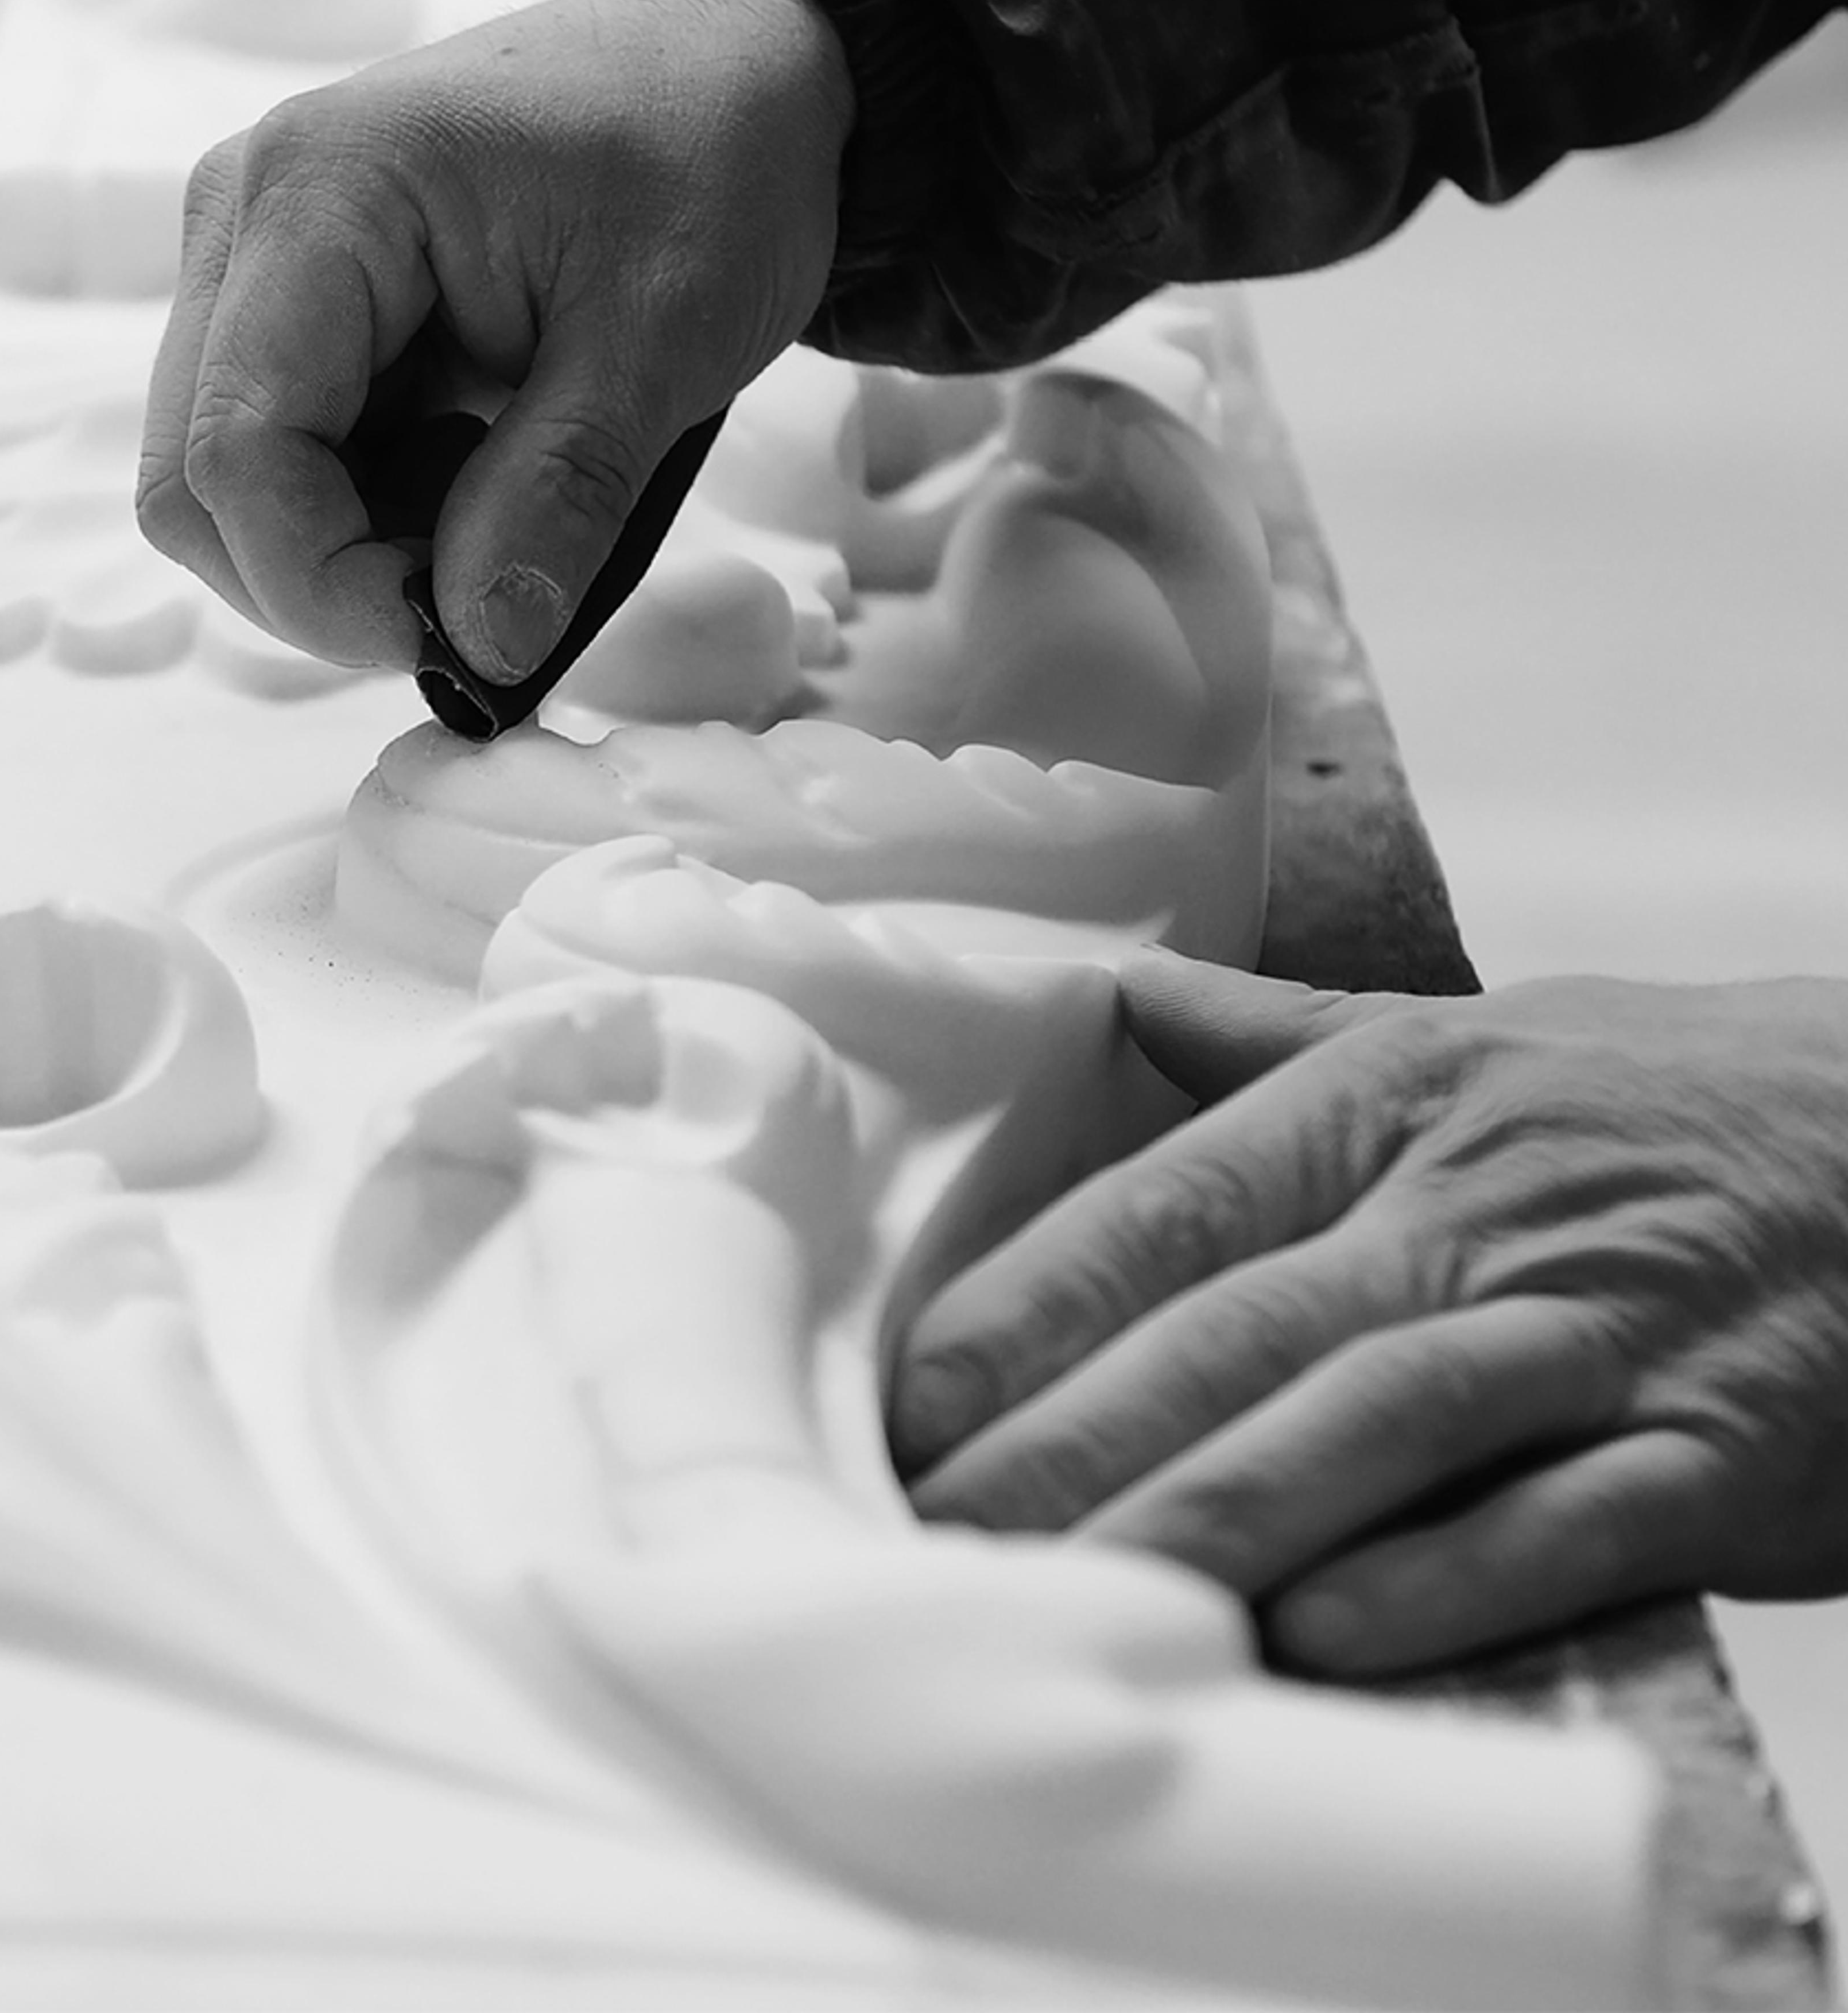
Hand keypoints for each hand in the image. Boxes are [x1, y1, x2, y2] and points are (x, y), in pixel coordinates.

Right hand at [137, 0, 851, 674]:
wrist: (739, 67)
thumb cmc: (711, 157)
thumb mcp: (666, 337)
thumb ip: (560, 495)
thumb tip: (480, 649)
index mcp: (323, 192)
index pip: (236, 451)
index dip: (323, 586)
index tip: (449, 642)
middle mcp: (251, 217)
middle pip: (196, 484)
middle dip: (325, 583)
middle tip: (480, 600)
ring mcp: (264, 262)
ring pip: (230, 487)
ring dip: (354, 552)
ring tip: (501, 516)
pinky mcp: (303, 308)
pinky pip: (289, 459)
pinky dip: (374, 515)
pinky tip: (479, 481)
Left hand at [890, 952, 1847, 1674]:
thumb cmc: (1655, 1100)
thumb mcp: (1467, 1037)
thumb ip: (1280, 1036)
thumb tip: (1118, 997)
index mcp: (1393, 1104)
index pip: (1175, 1202)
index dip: (1037, 1300)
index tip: (917, 1394)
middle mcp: (1475, 1210)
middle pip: (1243, 1327)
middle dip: (1079, 1433)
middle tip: (939, 1529)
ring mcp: (1597, 1331)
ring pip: (1376, 1421)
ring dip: (1216, 1514)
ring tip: (1074, 1591)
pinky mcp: (1716, 1451)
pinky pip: (1561, 1522)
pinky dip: (1439, 1582)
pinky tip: (1313, 1637)